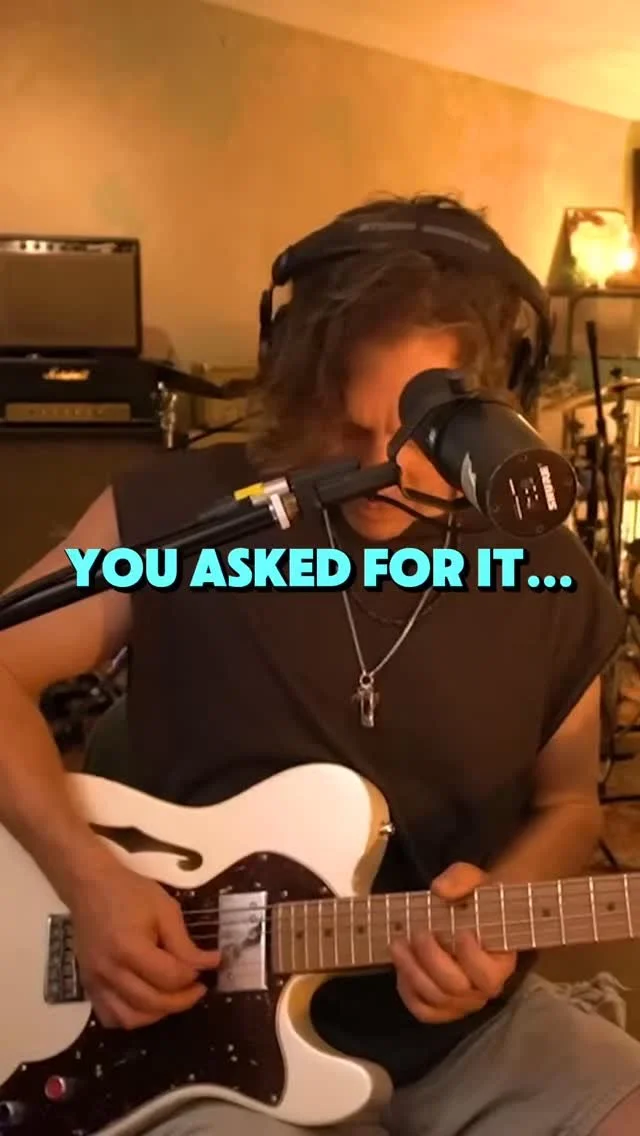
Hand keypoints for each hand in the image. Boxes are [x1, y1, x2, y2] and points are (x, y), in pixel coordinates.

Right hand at [69, 863, 220, 1029]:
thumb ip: (185, 944)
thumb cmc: (130, 892)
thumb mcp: (165, 910)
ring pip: (130, 1019)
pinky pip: (110, 1017)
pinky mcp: (88, 986)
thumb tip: (210, 964)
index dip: (193, 975)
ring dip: (158, 1013)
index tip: (209, 964)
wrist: (90, 886)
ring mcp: (95, 982)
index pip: (169, 977)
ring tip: (175, 997)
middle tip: (198, 987)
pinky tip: (148, 1003)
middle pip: (152, 1003)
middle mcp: (109, 971)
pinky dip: (132, 1017)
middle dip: (183, 1000)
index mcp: (129, 948)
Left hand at [390, 862, 516, 1024]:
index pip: (487, 976)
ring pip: (436, 999)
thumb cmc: (476, 898)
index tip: (460, 931)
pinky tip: (401, 968)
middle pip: (455, 988)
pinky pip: (424, 1011)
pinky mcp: (443, 1006)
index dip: (470, 957)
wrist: (470, 913)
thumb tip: (439, 890)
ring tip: (398, 944)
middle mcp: (484, 989)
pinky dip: (408, 992)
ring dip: (412, 972)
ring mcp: (463, 1001)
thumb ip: (460, 880)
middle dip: (431, 959)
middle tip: (418, 932)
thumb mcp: (473, 879)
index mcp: (501, 963)